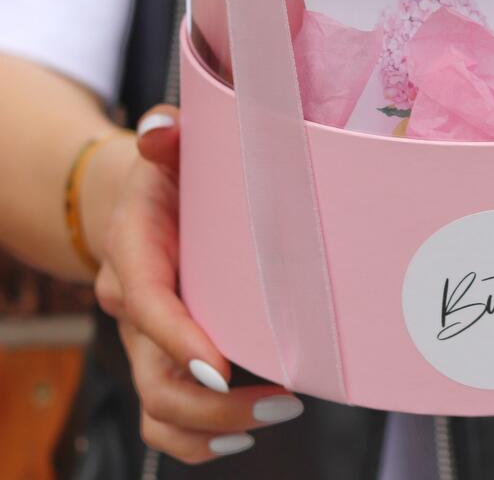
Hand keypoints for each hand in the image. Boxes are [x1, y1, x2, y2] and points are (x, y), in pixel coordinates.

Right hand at [94, 106, 303, 463]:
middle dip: (214, 404)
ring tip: (283, 411)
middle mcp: (133, 304)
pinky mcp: (164, 357)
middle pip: (154, 377)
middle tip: (285, 399)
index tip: (221, 368)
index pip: (146, 303)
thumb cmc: (172, 170)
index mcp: (134, 249)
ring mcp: (146, 339)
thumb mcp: (171, 141)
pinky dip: (198, 438)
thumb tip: (161, 129)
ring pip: (160, 407)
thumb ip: (166, 131)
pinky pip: (164, 416)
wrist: (143, 198)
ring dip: (215, 426)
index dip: (179, 339)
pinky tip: (246, 433)